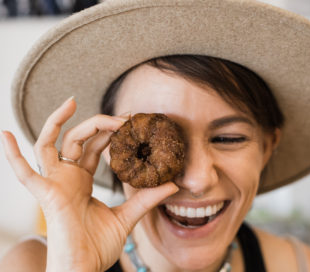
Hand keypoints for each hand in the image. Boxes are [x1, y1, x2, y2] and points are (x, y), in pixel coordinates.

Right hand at [0, 97, 177, 271]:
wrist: (83, 269)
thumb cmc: (98, 246)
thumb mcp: (127, 216)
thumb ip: (146, 198)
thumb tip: (173, 185)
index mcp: (83, 181)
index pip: (95, 147)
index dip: (110, 132)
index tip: (131, 122)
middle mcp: (67, 178)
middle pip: (77, 139)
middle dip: (98, 123)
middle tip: (123, 116)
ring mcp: (54, 183)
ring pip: (49, 143)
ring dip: (57, 122)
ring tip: (72, 102)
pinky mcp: (44, 194)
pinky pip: (23, 172)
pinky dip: (12, 154)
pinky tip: (4, 134)